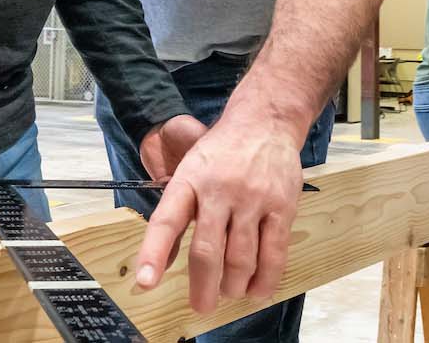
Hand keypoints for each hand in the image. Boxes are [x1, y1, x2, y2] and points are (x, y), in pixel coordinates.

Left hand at [132, 117, 305, 313]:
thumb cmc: (220, 154)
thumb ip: (174, 218)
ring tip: (229, 292)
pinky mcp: (282, 205)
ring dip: (234, 285)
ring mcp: (253, 198)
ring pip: (241, 257)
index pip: (166, 221)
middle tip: (201, 305)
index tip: (146, 282)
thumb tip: (159, 264)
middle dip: (203, 286)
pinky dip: (265, 278)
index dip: (154, 254)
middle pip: (208, 250)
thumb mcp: (188, 174)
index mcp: (189, 181)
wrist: (264, 122)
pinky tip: (257, 290)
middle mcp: (219, 190)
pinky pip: (274, 251)